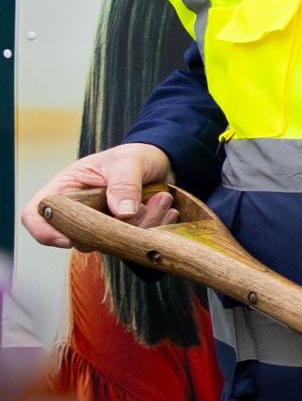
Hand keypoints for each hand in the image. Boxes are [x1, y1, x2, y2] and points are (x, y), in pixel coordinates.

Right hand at [22, 140, 180, 246]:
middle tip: (138, 209)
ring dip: (141, 226)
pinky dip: (154, 228)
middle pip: (76, 237)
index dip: (45, 231)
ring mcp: (100, 224)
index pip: (36, 214)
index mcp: (65, 188)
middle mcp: (78, 210)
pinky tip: (166, 208)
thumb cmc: (135, 156)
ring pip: (110, 243)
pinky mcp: (122, 233)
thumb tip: (122, 213)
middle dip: (111, 230)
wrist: (162, 162)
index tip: (69, 239)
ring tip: (160, 200)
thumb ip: (124, 183)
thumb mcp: (128, 161)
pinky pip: (133, 243)